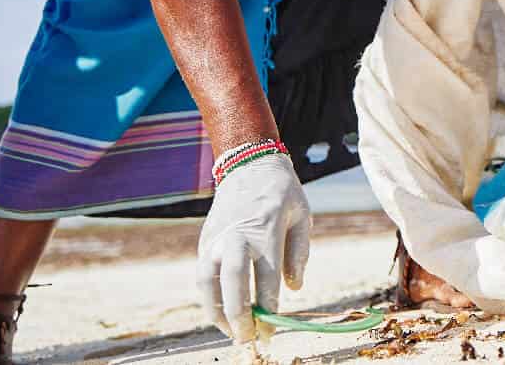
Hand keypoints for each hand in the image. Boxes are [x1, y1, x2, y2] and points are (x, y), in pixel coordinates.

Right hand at [197, 153, 310, 341]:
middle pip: (233, 283)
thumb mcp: (302, 216)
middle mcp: (237, 236)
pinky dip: (207, 297)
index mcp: (267, 231)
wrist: (248, 164)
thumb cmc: (282, 193)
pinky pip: (201, 275)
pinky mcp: (204, 240)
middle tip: (247, 339)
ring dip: (216, 312)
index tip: (270, 332)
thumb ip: (300, 254)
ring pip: (207, 282)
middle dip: (238, 316)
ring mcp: (216, 238)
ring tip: (230, 332)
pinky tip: (220, 312)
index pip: (266, 279)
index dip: (268, 310)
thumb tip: (294, 289)